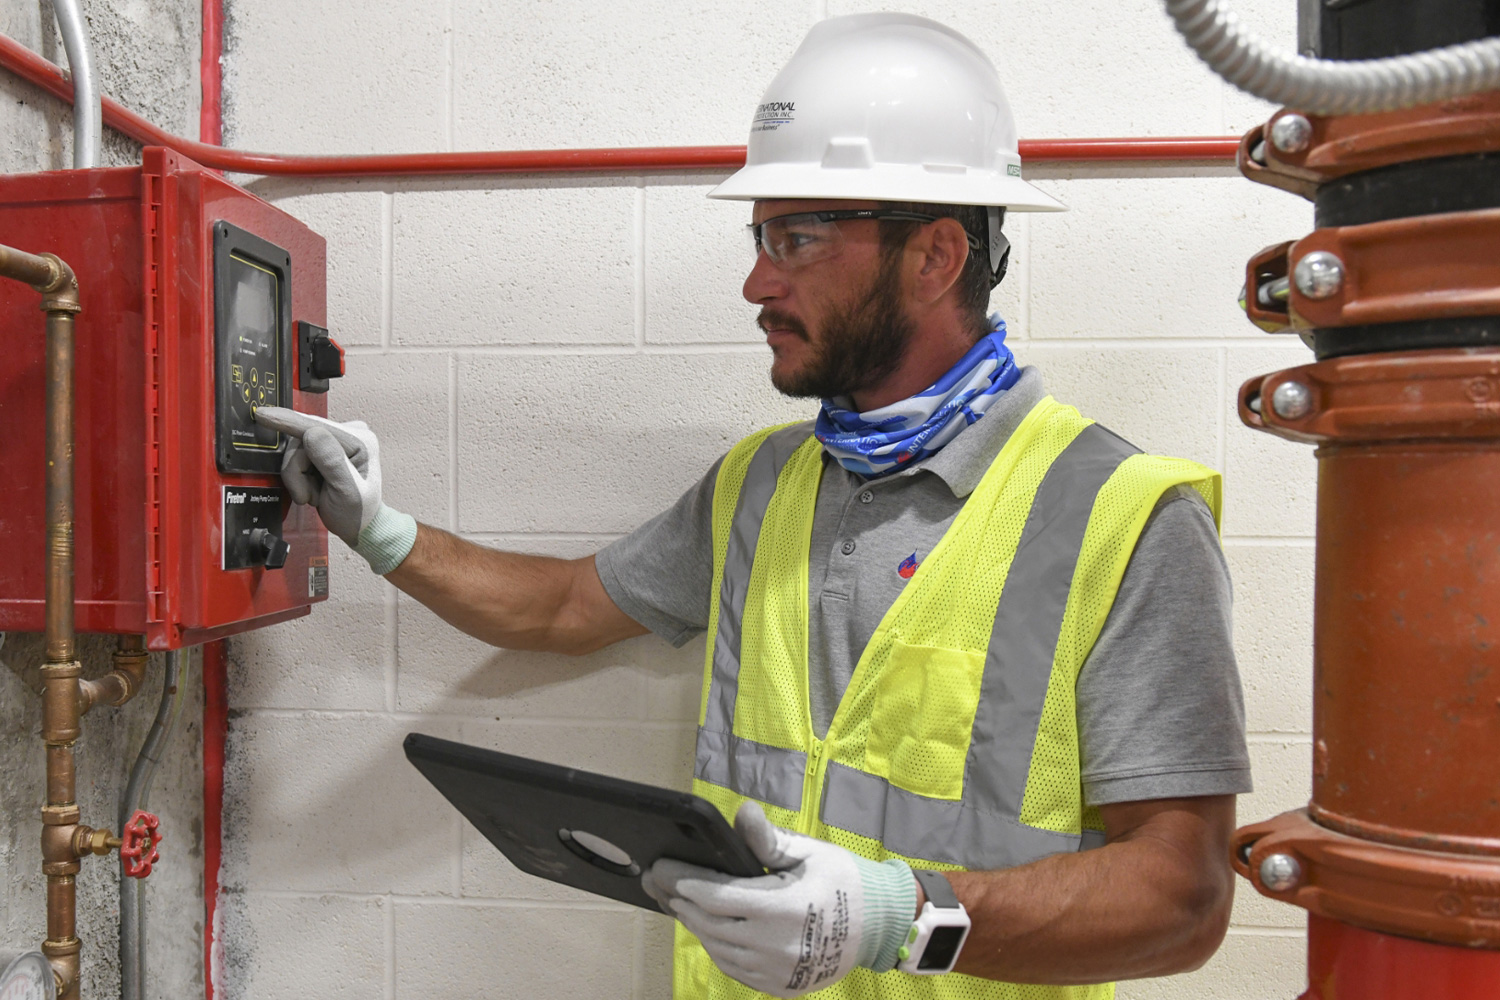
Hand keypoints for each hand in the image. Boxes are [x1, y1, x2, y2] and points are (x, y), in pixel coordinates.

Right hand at [254, 407, 381, 545]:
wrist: (358, 526)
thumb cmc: (358, 513)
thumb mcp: (348, 492)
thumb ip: (332, 462)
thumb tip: (312, 434)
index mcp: (361, 441)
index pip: (318, 427)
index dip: (289, 422)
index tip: (264, 415)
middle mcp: (349, 434)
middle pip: (302, 437)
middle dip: (297, 469)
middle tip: (306, 494)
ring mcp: (335, 441)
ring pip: (295, 449)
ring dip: (297, 476)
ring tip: (313, 495)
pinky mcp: (322, 450)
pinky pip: (296, 455)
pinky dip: (298, 476)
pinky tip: (312, 489)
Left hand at [642, 802, 915, 997]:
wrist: (881, 926)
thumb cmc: (843, 880)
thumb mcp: (809, 852)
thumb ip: (769, 839)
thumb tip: (743, 813)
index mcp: (782, 908)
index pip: (717, 897)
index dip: (686, 884)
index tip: (664, 871)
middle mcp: (776, 945)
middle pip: (710, 925)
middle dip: (684, 902)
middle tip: (665, 885)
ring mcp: (777, 971)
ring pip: (718, 950)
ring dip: (697, 926)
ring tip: (684, 905)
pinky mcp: (780, 986)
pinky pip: (736, 969)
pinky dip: (718, 949)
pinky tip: (711, 931)